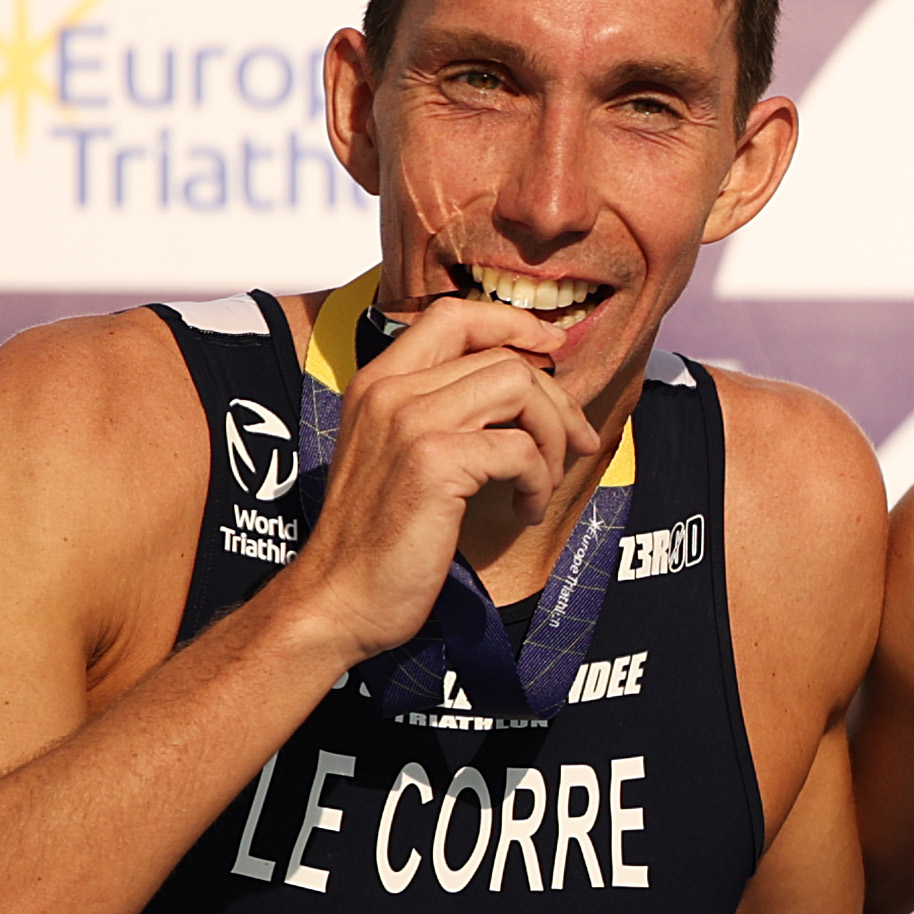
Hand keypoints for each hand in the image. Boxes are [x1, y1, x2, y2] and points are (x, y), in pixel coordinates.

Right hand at [268, 295, 602, 662]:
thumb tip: (522, 391)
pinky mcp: (434, 463)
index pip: (454, 316)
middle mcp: (390, 391)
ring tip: (540, 484)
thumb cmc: (377, 538)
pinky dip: (538, 482)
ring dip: (551, 439)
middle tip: (575, 443)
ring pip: (520, 389)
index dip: (513, 324)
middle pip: (503, 357)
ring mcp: (410, 422)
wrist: (338, 597)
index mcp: (378, 382)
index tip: (552, 348)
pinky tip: (523, 511)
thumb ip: (439, 413)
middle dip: (555, 401)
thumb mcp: (397, 455)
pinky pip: (520, 449)